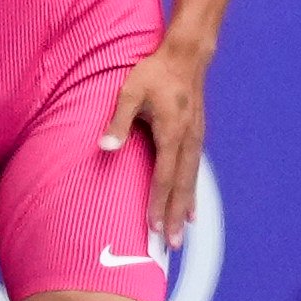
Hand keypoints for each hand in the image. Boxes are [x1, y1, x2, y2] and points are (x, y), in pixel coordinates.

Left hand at [99, 38, 213, 244]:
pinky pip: (194, 171)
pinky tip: (191, 207)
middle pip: (182, 186)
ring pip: (191, 181)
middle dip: (176, 216)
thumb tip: (104, 148)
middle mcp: (188, 140)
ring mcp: (195, 139)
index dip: (158, 203)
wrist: (186, 56)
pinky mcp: (196, 136)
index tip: (153, 226)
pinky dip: (192, 192)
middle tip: (172, 244)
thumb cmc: (154, 72)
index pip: (164, 176)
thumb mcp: (130, 92)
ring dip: (186, 209)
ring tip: (183, 233)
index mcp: (172, 132)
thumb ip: (118, 122)